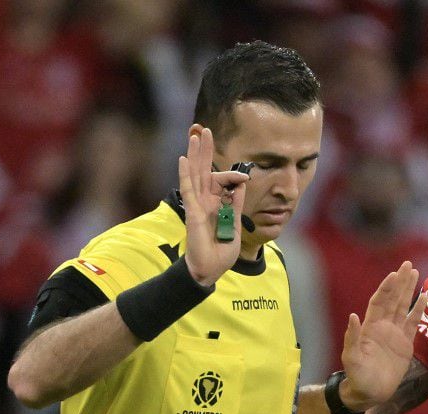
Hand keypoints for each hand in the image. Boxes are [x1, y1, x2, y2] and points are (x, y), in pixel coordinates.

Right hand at [178, 128, 250, 285]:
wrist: (211, 269)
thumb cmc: (221, 251)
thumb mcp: (235, 224)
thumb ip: (237, 204)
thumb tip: (242, 184)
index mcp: (217, 204)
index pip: (222, 181)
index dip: (233, 175)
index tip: (245, 176)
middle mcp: (205, 201)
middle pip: (205, 170)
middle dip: (206, 151)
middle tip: (206, 131)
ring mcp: (197, 205)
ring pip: (195, 174)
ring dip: (195, 155)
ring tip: (195, 136)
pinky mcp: (192, 211)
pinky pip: (188, 189)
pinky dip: (185, 174)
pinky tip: (183, 159)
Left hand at [339, 261, 427, 410]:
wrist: (370, 393)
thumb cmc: (358, 377)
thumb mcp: (352, 358)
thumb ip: (352, 338)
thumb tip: (353, 316)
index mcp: (370, 327)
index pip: (380, 302)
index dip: (386, 288)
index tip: (394, 274)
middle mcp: (383, 326)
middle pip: (393, 299)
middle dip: (400, 282)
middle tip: (408, 264)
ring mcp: (395, 333)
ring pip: (403, 307)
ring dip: (409, 290)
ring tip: (415, 272)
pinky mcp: (405, 344)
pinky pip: (413, 323)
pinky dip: (419, 310)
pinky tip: (425, 297)